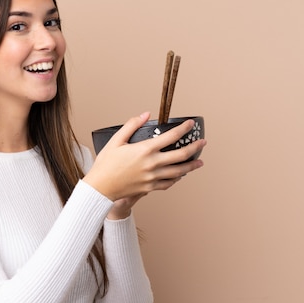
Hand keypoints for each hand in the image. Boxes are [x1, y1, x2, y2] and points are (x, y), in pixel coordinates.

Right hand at [83, 112, 205, 201]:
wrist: (100, 187)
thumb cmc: (106, 164)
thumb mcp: (116, 140)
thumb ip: (131, 125)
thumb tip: (145, 114)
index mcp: (145, 149)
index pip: (172, 136)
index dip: (184, 129)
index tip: (191, 124)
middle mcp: (153, 164)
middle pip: (181, 155)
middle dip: (195, 147)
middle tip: (203, 142)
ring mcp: (153, 177)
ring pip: (179, 172)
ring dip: (191, 166)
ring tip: (199, 162)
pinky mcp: (150, 188)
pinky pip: (169, 183)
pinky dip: (177, 178)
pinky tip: (180, 175)